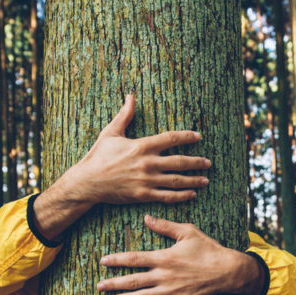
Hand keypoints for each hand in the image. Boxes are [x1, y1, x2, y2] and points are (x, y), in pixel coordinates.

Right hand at [63, 94, 211, 204]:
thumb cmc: (98, 156)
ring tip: (205, 179)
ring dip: (193, 180)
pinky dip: (181, 196)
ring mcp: (147, 180)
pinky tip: (191, 194)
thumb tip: (130, 96)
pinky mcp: (143, 195)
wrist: (87, 182)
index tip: (198, 136)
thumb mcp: (110, 133)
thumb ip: (124, 115)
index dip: (186, 136)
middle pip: (179, 161)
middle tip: (208, 162)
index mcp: (142, 146)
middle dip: (196, 161)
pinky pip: (166, 196)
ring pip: (176, 180)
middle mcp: (147, 163)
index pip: (171, 138)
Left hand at [97, 215, 264, 294]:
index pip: (134, 258)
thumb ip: (165, 226)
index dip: (117, 260)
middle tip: (98, 286)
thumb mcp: (187, 231)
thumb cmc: (208, 248)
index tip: (102, 261)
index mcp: (164, 257)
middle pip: (133, 280)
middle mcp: (164, 276)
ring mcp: (170, 291)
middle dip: (114, 283)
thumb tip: (146, 218)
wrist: (227, 270)